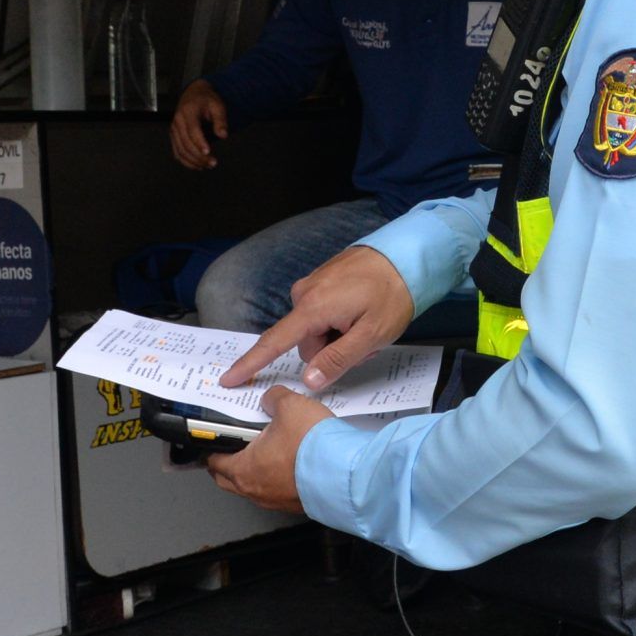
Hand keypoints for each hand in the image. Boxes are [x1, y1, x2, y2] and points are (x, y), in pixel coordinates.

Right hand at [171, 80, 229, 169]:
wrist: (193, 93)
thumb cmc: (206, 100)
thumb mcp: (218, 106)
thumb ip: (221, 121)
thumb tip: (223, 135)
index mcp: (188, 111)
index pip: (192, 130)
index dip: (199, 143)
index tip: (208, 152)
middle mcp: (178, 121)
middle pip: (186, 143)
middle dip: (199, 156)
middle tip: (212, 163)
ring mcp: (174, 129)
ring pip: (180, 150)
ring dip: (193, 161)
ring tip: (207, 166)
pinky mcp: (174, 136)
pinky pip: (177, 152)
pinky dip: (186, 161)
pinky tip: (197, 165)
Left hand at [205, 385, 333, 511]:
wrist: (346, 475)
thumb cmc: (313, 448)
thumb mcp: (290, 406)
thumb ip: (274, 399)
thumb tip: (272, 399)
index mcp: (243, 469)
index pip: (213, 461)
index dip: (212, 447)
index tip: (214, 439)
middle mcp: (256, 491)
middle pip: (228, 480)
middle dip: (228, 462)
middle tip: (236, 445)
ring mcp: (277, 501)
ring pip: (254, 487)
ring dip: (255, 472)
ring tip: (269, 451)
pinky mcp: (297, 504)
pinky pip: (278, 492)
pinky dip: (278, 479)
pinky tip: (293, 463)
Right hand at [221, 245, 413, 391]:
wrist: (406, 254)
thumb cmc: (392, 293)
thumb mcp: (371, 335)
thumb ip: (338, 360)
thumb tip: (309, 381)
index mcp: (312, 307)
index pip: (274, 342)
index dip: (251, 364)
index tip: (229, 378)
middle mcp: (304, 293)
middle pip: (306, 343)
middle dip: (331, 350)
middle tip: (365, 342)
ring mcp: (312, 284)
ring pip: (316, 330)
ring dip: (338, 336)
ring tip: (367, 324)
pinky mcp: (322, 281)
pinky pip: (322, 313)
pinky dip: (340, 321)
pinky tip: (361, 312)